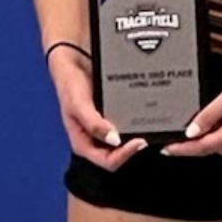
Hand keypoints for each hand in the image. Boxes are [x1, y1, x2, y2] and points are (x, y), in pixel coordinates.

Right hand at [46, 44, 145, 170]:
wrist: (75, 60)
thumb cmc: (70, 84)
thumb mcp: (77, 104)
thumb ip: (93, 124)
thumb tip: (115, 141)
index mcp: (84, 143)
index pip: (108, 161)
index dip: (124, 156)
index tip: (140, 142)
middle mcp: (97, 139)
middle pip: (119, 155)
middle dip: (134, 148)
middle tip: (149, 135)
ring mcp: (107, 128)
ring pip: (126, 141)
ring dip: (138, 136)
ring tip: (151, 127)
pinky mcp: (115, 116)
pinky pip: (129, 125)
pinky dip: (138, 123)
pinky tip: (146, 116)